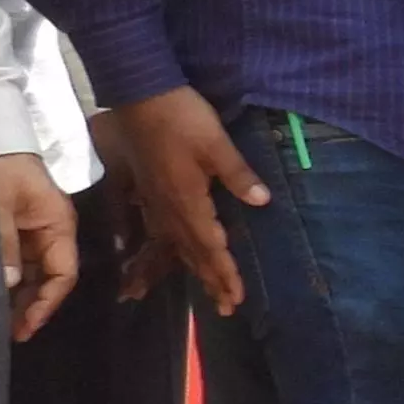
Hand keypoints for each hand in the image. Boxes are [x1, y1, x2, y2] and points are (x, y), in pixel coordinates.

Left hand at [0, 152, 79, 341]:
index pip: (63, 274)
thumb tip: (8, 284)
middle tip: (9, 333)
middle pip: (50, 277)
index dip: (46, 304)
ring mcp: (34, 228)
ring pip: (33, 271)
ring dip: (19, 296)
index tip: (24, 327)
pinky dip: (8, 278)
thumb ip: (2, 243)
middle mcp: (52, 230)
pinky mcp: (17, 225)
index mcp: (58, 224)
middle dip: (32, 306)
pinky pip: (18, 259)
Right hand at [107, 89, 268, 315]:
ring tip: (208, 291)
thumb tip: (262, 202)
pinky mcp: (151, 190)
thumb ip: (238, 175)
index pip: (210, 247)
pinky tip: (177, 254)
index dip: (224, 274)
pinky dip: (174, 250)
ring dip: (195, 270)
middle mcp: (168, 208)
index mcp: (186, 201)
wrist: (140, 94)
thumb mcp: (216, 144)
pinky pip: (163, 230)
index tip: (236, 298)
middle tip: (227, 309)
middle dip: (211, 282)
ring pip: (177, 245)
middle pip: (193, 254)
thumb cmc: (181, 117)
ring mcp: (156, 200)